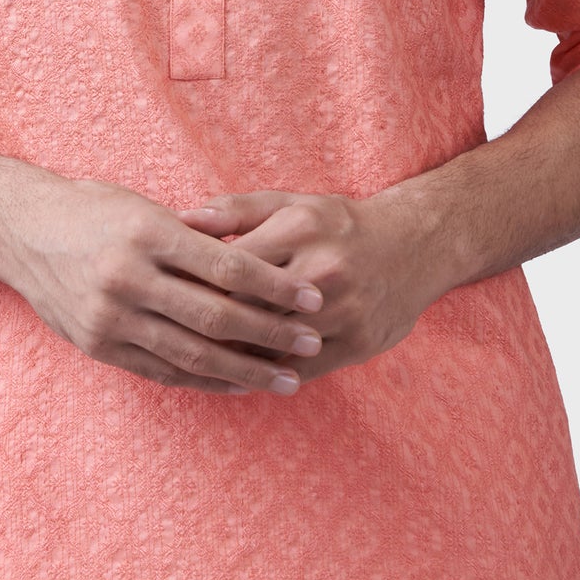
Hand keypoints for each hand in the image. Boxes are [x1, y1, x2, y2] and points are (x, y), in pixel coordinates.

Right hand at [0, 173, 327, 394]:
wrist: (20, 231)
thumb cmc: (94, 211)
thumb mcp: (145, 208)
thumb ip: (197, 237)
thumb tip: (263, 265)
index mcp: (148, 233)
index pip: (227, 266)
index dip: (276, 285)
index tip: (314, 298)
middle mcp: (128, 277)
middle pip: (216, 315)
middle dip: (271, 333)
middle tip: (312, 341)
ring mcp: (111, 316)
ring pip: (193, 353)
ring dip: (248, 370)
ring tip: (289, 379)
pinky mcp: (100, 345)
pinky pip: (164, 371)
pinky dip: (207, 381)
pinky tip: (241, 385)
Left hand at [173, 187, 444, 384]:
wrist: (416, 246)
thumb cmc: (337, 225)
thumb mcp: (289, 204)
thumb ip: (234, 211)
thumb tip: (180, 220)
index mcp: (300, 229)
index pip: (230, 265)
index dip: (192, 283)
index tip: (164, 296)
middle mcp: (323, 269)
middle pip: (248, 308)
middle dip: (206, 323)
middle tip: (169, 336)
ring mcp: (344, 310)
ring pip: (272, 343)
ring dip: (233, 356)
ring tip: (195, 361)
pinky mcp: (359, 343)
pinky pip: (301, 369)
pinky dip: (268, 374)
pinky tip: (241, 375)